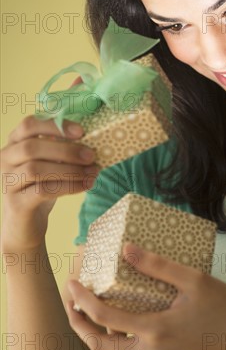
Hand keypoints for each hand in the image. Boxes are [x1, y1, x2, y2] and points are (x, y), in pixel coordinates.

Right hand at [1, 116, 99, 249]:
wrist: (25, 225)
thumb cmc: (41, 187)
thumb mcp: (51, 164)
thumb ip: (62, 149)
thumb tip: (92, 142)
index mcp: (14, 143)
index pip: (29, 124)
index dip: (55, 126)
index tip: (81, 132)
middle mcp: (6, 159)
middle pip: (32, 147)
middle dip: (67, 150)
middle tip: (92, 156)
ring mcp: (7, 182)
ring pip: (37, 170)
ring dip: (70, 170)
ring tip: (92, 172)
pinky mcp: (16, 203)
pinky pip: (42, 190)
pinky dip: (68, 186)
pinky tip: (86, 185)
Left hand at [67, 243, 225, 349]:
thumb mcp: (194, 280)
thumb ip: (158, 266)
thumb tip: (127, 249)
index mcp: (156, 332)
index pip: (105, 319)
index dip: (83, 300)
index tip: (72, 283)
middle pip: (100, 346)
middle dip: (79, 324)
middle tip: (73, 301)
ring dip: (101, 333)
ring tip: (96, 308)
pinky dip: (123, 340)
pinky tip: (130, 320)